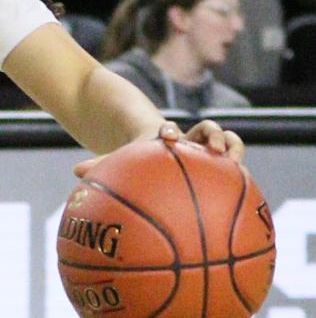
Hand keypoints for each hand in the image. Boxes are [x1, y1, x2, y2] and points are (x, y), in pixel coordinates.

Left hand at [74, 117, 245, 179]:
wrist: (139, 141)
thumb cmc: (126, 152)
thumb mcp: (112, 157)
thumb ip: (99, 163)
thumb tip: (74, 170)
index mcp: (160, 136)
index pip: (166, 129)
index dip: (167, 132)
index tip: (165, 136)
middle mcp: (185, 140)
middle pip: (205, 130)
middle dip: (214, 136)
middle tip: (215, 149)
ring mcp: (201, 149)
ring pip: (224, 142)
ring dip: (232, 147)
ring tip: (235, 164)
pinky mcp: (210, 161)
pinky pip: (225, 166)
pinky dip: (234, 171)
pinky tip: (243, 187)